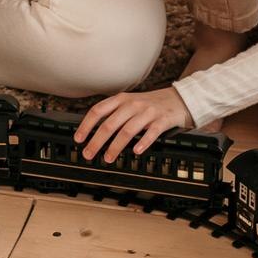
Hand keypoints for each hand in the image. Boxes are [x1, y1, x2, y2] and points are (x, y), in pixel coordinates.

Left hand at [74, 87, 192, 162]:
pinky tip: (136, 152)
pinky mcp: (162, 120)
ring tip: (108, 158)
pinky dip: (143, 142)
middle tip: (88, 154)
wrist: (178, 99)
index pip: (98, 110)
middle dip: (96, 141)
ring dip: (115, 146)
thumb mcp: (129, 103)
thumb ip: (113, 113)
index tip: (79, 138)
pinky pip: (151, 132)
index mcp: (121, 99)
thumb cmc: (150, 104)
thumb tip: (92, 130)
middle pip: (110, 123)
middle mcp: (133, 104)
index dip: (86, 125)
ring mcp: (148, 112)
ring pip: (127, 130)